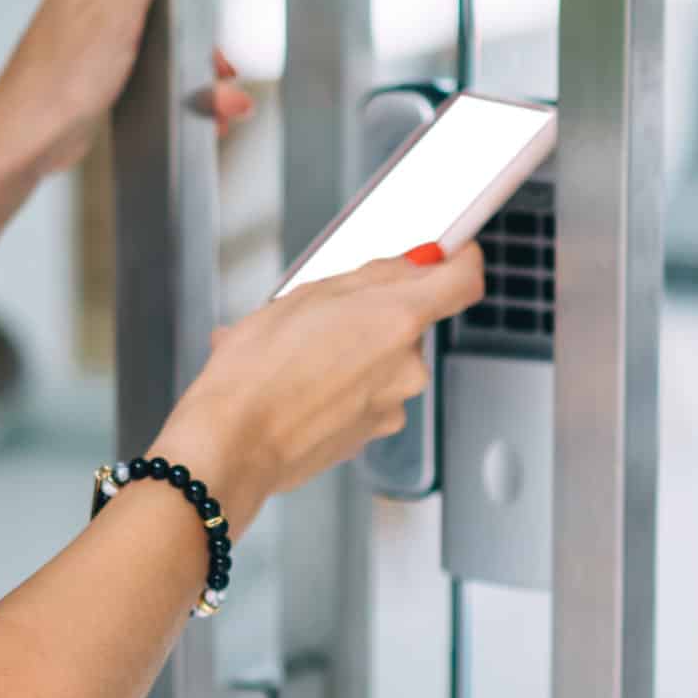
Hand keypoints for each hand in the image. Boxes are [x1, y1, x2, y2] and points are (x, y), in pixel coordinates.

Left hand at [0, 0, 254, 179]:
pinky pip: (147, 56)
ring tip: (218, 84)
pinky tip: (197, 102)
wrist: (25, 142)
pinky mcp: (98, 62)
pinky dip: (174, 76)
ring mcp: (93, 26)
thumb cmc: (57, 83)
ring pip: (155, 18)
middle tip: (210, 27)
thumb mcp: (116, 15)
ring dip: (190, 49)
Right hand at [152, 243, 486, 537]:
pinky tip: (297, 386)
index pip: (463, 280)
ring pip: (383, 361)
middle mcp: (408, 367)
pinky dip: (338, 387)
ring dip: (349, 352)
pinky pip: (365, 396)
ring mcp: (392, 406)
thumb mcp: (309, 294)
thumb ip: (375, 274)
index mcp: (398, 319)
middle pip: (412, 321)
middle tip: (322, 315)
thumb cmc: (257, 373)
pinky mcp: (371, 434)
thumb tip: (414, 263)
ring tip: (295, 356)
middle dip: (373, 313)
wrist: (233, 444)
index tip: (449, 254)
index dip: (458, 260)